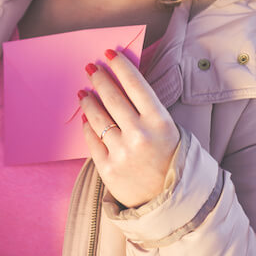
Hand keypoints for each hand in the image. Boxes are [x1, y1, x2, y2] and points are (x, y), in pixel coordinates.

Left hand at [78, 49, 178, 207]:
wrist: (173, 202)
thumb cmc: (171, 160)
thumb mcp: (169, 130)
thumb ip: (147, 110)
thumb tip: (121, 83)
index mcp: (161, 122)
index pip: (136, 85)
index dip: (121, 66)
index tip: (109, 54)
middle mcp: (141, 135)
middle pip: (112, 97)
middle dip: (99, 78)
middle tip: (91, 68)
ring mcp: (123, 153)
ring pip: (97, 117)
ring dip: (88, 100)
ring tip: (83, 92)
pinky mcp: (108, 169)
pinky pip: (91, 139)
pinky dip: (87, 126)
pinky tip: (85, 117)